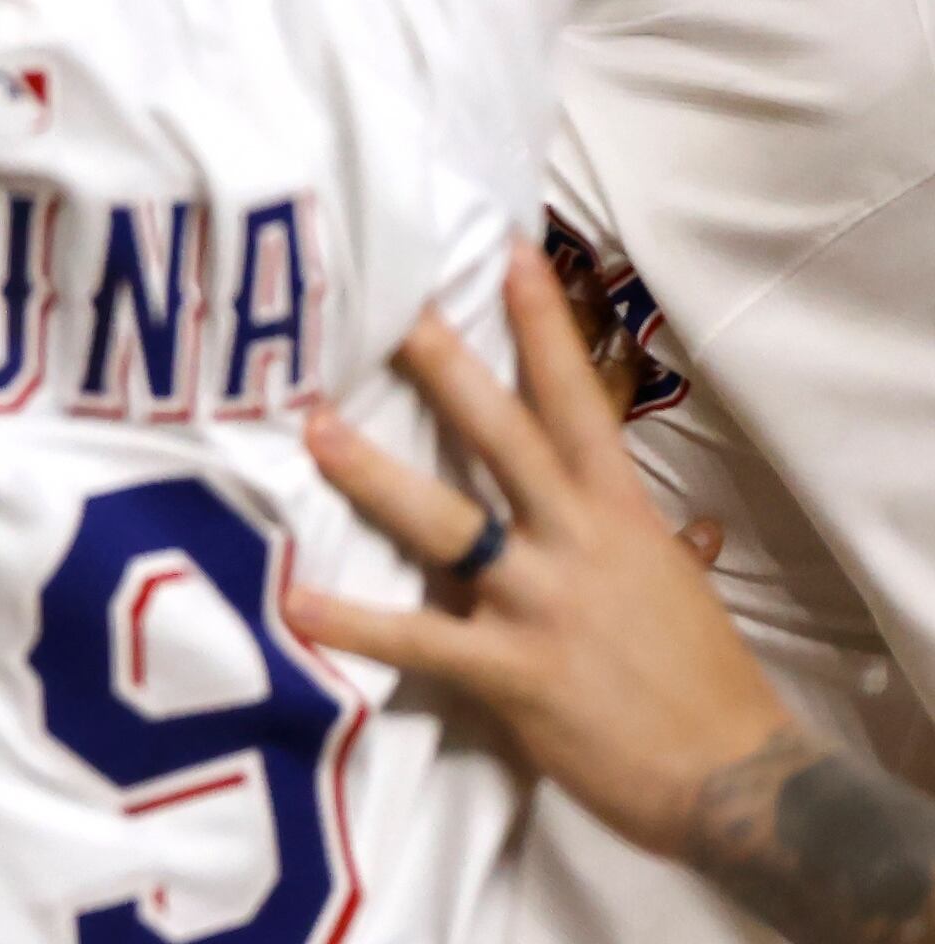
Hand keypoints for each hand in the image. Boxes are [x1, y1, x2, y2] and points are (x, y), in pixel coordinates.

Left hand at [288, 258, 791, 855]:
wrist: (737, 779)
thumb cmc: (705, 683)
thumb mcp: (682, 594)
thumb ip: (659, 549)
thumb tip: (682, 530)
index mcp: (619, 514)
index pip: (577, 402)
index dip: (542, 328)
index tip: (509, 253)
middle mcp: (577, 541)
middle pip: (502, 436)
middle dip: (444, 371)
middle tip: (387, 312)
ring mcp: (541, 603)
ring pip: (447, 522)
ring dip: (375, 475)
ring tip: (312, 431)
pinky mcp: (512, 670)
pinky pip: (418, 640)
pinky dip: (355, 623)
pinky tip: (295, 603)